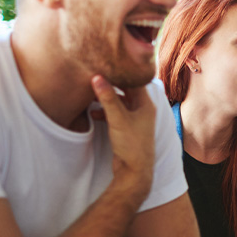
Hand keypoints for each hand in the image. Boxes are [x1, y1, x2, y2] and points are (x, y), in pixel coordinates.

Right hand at [90, 75, 155, 193]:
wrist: (134, 171)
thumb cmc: (131, 144)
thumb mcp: (118, 118)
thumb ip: (108, 98)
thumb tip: (97, 77)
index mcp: (146, 104)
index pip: (134, 81)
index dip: (121, 72)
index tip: (106, 64)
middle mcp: (143, 110)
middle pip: (126, 90)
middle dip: (111, 85)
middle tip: (96, 76)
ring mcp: (135, 120)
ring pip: (119, 103)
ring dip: (106, 99)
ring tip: (91, 94)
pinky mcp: (127, 129)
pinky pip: (116, 114)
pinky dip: (105, 111)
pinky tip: (93, 113)